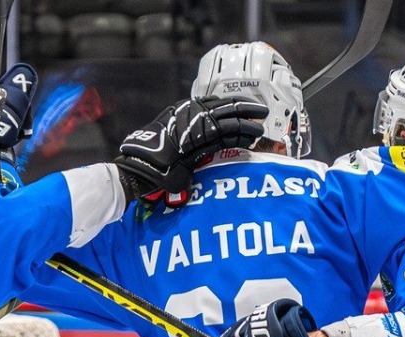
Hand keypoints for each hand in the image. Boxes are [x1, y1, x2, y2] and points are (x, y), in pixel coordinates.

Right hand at [115, 98, 268, 202]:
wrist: (143, 165)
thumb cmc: (153, 157)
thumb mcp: (172, 139)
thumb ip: (188, 136)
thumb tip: (200, 142)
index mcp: (185, 109)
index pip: (214, 103)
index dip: (232, 104)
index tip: (245, 107)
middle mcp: (191, 113)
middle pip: (225, 107)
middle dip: (246, 109)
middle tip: (262, 111)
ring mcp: (196, 125)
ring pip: (229, 120)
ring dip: (248, 123)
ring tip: (261, 127)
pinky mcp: (201, 140)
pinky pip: (227, 136)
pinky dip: (241, 136)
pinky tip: (252, 138)